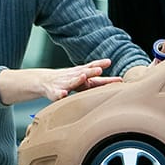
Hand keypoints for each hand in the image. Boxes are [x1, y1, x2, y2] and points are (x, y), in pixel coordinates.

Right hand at [0, 59, 117, 104]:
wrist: (44, 81)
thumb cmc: (66, 84)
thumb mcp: (81, 86)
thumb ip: (94, 86)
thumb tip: (112, 93)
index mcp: (82, 80)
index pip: (97, 79)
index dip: (107, 80)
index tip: (120, 80)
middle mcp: (74, 78)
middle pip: (85, 74)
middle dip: (92, 72)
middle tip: (99, 70)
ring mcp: (63, 83)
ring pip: (71, 81)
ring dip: (76, 78)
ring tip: (82, 76)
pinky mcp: (53, 90)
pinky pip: (56, 93)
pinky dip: (59, 93)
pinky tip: (62, 94)